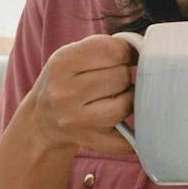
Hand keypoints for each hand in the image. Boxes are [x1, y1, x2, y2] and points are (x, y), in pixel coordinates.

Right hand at [26, 33, 137, 156]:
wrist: (42, 119)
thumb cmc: (66, 80)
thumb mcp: (73, 55)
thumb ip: (105, 47)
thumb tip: (145, 50)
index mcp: (62, 63)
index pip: (112, 51)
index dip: (126, 52)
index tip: (125, 56)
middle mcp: (64, 93)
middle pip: (121, 77)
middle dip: (123, 75)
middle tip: (112, 79)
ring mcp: (76, 120)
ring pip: (125, 105)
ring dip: (128, 99)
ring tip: (116, 96)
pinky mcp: (89, 141)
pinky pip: (126, 137)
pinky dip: (133, 130)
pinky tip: (125, 122)